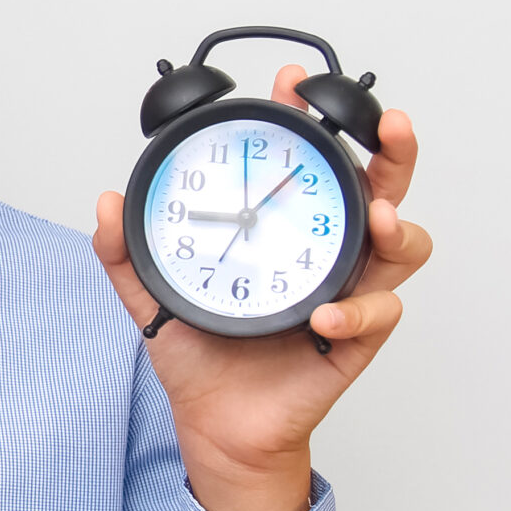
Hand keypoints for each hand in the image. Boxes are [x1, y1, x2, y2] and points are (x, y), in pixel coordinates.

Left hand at [93, 65, 432, 510]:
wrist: (214, 425)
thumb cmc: (200, 356)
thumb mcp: (152, 296)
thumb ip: (124, 252)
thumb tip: (107, 203)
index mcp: (287, 229)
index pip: (309, 163)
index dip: (311, 119)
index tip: (292, 86)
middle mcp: (327, 253)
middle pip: (381, 188)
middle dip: (393, 151)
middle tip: (389, 125)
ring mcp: (347, 292)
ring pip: (403, 246)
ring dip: (398, 225)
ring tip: (379, 218)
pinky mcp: (354, 341)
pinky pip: (378, 316)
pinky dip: (357, 311)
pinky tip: (326, 314)